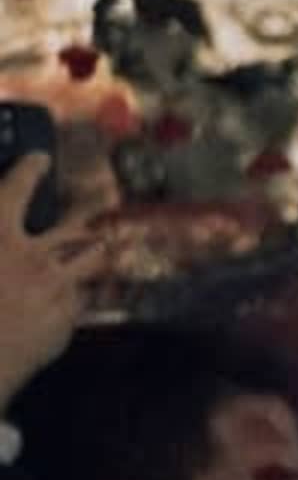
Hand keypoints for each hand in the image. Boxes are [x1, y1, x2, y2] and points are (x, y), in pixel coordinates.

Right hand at [0, 155, 103, 406]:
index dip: (29, 171)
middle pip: (73, 225)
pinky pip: (81, 299)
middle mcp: (32, 257)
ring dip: (98, 248)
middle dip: (89, 208)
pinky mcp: (66, 320)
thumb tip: (6, 229)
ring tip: (106, 241)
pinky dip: (79, 293)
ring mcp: (55, 290)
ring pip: (91, 260)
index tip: (41, 159)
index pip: (15, 191)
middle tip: (102, 197)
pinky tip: (79, 293)